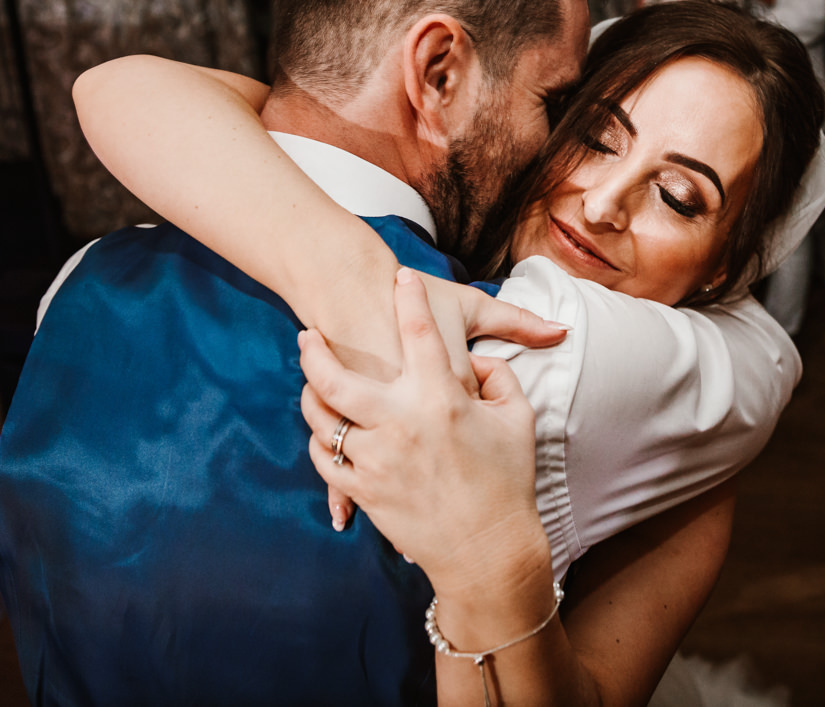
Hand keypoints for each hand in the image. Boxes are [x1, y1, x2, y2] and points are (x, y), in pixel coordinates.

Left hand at [301, 269, 549, 597]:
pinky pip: (325, 456)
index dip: (410, 297)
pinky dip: (321, 439)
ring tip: (312, 380)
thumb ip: (500, 378)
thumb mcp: (518, 420)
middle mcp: (401, 423)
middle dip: (315, 350)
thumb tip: (478, 359)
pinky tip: (325, 428)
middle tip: (307, 333)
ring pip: (322, 416)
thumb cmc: (506, 482)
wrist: (487, 550)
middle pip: (336, 376)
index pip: (420, 332)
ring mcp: (377, 458)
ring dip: (312, 394)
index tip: (399, 275)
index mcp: (441, 399)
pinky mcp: (364, 489)